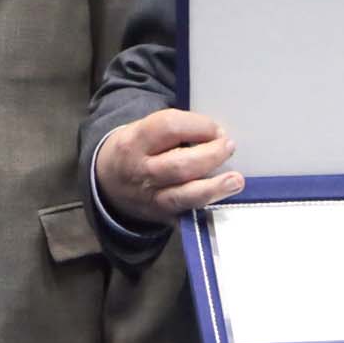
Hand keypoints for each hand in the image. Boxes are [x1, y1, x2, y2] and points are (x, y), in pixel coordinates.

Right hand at [98, 110, 241, 226]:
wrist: (107, 183)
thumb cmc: (136, 150)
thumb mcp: (141, 130)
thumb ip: (173, 130)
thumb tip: (215, 132)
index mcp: (134, 142)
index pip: (169, 127)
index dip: (199, 126)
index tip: (216, 129)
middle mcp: (140, 171)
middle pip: (180, 164)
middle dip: (210, 155)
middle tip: (228, 147)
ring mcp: (150, 198)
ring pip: (184, 195)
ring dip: (214, 187)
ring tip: (236, 180)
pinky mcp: (161, 216)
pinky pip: (186, 214)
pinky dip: (205, 208)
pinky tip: (221, 200)